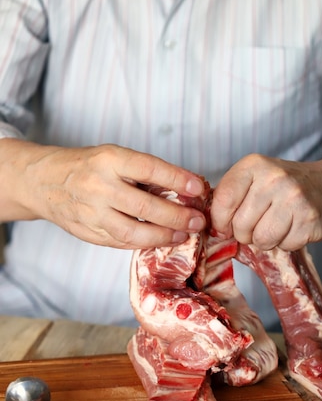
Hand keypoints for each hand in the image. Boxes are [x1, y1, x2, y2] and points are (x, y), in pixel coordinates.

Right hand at [2, 141, 205, 248]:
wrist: (43, 181)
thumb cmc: (87, 166)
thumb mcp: (114, 157)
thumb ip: (144, 173)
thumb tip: (185, 189)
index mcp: (108, 159)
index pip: (149, 169)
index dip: (177, 179)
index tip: (199, 188)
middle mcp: (99, 186)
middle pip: (145, 206)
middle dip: (177, 216)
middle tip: (198, 221)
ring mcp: (91, 213)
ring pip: (133, 232)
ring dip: (163, 236)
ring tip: (183, 234)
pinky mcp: (88, 233)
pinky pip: (121, 242)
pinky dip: (144, 243)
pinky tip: (161, 240)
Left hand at [210, 154, 321, 250]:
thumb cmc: (281, 186)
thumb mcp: (253, 178)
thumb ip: (229, 197)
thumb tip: (212, 228)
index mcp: (254, 165)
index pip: (223, 200)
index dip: (220, 221)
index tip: (225, 226)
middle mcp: (275, 178)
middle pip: (241, 225)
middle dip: (244, 234)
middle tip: (257, 225)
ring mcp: (295, 199)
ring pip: (261, 240)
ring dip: (264, 241)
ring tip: (274, 227)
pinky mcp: (311, 220)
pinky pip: (284, 246)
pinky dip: (285, 243)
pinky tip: (292, 228)